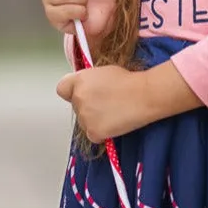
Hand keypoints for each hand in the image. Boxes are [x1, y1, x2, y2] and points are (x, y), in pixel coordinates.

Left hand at [56, 60, 202, 141]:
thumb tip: (88, 89)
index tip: (83, 94)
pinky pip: (94, 136)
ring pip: (84, 122)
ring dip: (95, 121)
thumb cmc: (129, 81)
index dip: (72, 92)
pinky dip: (102, 134)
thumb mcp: (104, 72)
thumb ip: (89, 81)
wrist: (144, 95)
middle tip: (107, 105)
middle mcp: (78, 98)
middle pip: (76, 107)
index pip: (62, 89)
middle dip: (88, 107)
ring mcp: (84, 116)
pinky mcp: (93, 131)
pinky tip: (115, 124)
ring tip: (114, 114)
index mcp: (79, 80)